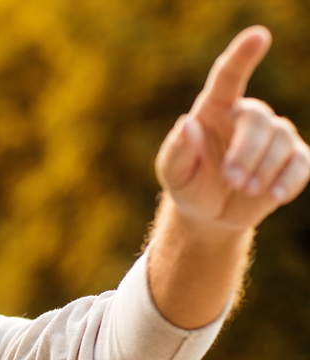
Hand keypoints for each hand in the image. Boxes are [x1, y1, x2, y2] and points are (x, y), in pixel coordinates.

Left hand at [156, 26, 309, 230]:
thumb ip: (176, 151)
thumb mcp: (173, 173)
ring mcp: (274, 136)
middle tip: (231, 179)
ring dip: (262, 170)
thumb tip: (187, 124)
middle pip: (259, 121)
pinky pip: (302, 163)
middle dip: (246, 152)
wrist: (209, 213)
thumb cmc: (188, 184)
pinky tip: (274, 195)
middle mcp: (247, 116)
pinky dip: (289, 180)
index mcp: (215, 109)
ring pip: (281, 142)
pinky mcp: (293, 159)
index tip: (259, 36)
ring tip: (243, 189)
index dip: (243, 56)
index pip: (228, 77)